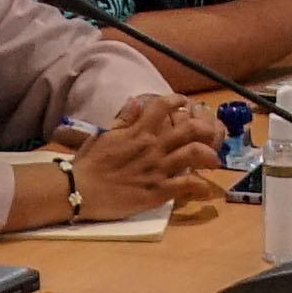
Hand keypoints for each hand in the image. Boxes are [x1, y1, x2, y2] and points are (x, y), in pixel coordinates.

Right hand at [71, 97, 216, 218]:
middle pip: (190, 129)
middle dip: (205, 128)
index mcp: (138, 131)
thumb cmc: (88, 164)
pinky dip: (200, 186)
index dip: (178, 101)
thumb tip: (136, 100)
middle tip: (208, 135)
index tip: (185, 103)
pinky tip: (204, 189)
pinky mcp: (158, 191)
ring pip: (195, 153)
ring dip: (209, 155)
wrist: (78, 190)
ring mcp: (158, 169)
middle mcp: (152, 146)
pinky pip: (187, 185)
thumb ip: (123, 119)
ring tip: (212, 161)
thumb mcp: (103, 135)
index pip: (164, 106)